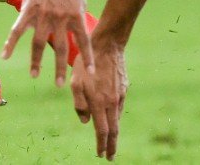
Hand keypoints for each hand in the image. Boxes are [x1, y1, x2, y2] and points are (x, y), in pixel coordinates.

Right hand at [3, 0, 94, 86]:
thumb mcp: (80, 0)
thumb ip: (79, 18)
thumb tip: (83, 34)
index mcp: (76, 16)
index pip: (84, 42)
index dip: (87, 58)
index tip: (90, 73)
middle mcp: (60, 18)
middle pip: (60, 48)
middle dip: (60, 68)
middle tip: (61, 85)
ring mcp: (43, 15)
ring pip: (39, 44)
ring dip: (37, 61)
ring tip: (35, 75)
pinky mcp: (28, 11)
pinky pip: (17, 31)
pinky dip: (10, 44)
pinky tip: (5, 55)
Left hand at [70, 34, 127, 158]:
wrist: (107, 46)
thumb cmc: (86, 64)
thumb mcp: (75, 82)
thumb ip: (79, 104)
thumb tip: (86, 122)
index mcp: (99, 103)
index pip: (102, 130)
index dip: (101, 144)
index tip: (101, 155)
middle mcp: (112, 102)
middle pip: (114, 130)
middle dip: (112, 146)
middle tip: (111, 158)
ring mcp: (120, 96)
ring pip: (118, 118)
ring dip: (115, 132)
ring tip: (111, 142)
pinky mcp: (124, 89)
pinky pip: (120, 107)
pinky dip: (116, 117)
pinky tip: (113, 119)